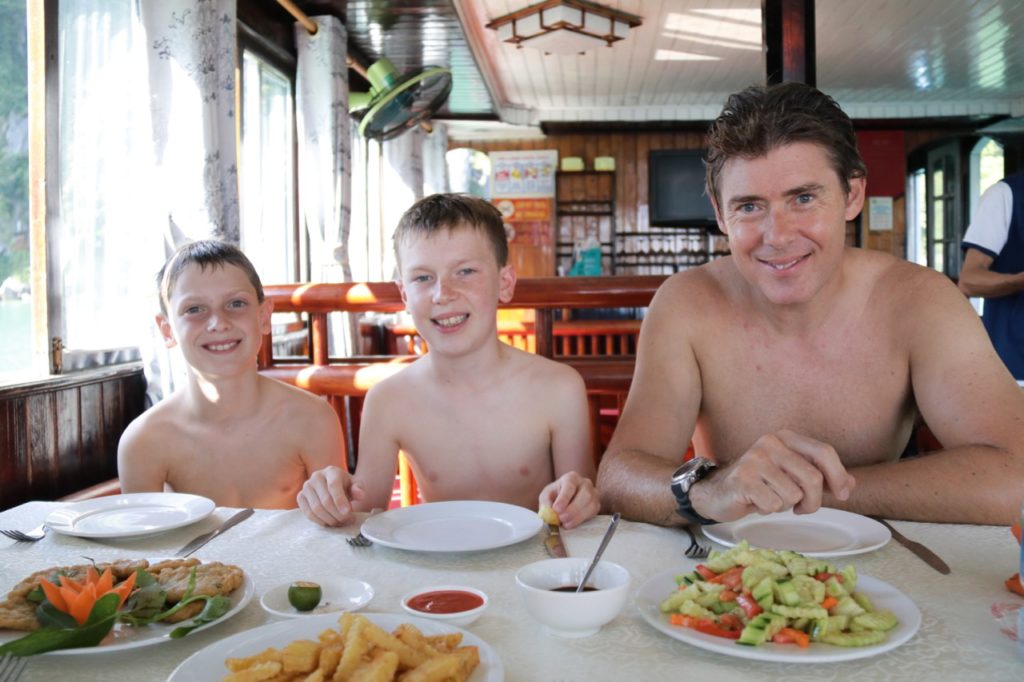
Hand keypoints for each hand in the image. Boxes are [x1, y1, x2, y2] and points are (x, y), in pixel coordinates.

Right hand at [296, 466, 364, 526]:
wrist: (332, 486)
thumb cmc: (345, 486)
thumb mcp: (355, 485)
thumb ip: (358, 489)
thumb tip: (360, 495)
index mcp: (331, 471)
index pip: (333, 486)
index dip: (340, 501)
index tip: (348, 513)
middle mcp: (316, 476)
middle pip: (325, 500)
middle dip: (338, 514)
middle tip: (347, 520)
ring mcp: (306, 486)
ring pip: (316, 508)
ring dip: (330, 519)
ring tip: (340, 522)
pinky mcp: (300, 496)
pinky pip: (308, 513)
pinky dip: (319, 521)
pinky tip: (329, 522)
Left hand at [539, 472, 599, 528]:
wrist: (565, 499)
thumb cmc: (555, 495)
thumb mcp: (546, 496)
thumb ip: (546, 502)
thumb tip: (549, 512)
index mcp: (571, 477)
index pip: (570, 486)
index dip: (564, 498)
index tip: (556, 509)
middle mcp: (585, 483)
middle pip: (584, 496)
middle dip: (572, 510)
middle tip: (561, 519)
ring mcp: (593, 493)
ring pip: (590, 505)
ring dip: (577, 517)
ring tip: (565, 523)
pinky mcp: (596, 505)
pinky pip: (592, 513)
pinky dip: (581, 520)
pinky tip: (571, 523)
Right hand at [691, 430, 855, 521]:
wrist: (717, 492)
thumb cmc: (759, 484)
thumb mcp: (792, 476)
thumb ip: (821, 477)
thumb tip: (851, 484)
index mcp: (785, 438)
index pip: (824, 452)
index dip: (839, 475)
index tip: (842, 493)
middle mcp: (770, 443)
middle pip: (813, 478)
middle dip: (814, 501)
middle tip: (803, 508)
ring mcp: (755, 459)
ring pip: (794, 495)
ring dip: (787, 506)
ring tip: (771, 499)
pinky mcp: (743, 479)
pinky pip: (774, 504)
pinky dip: (769, 510)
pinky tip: (757, 502)